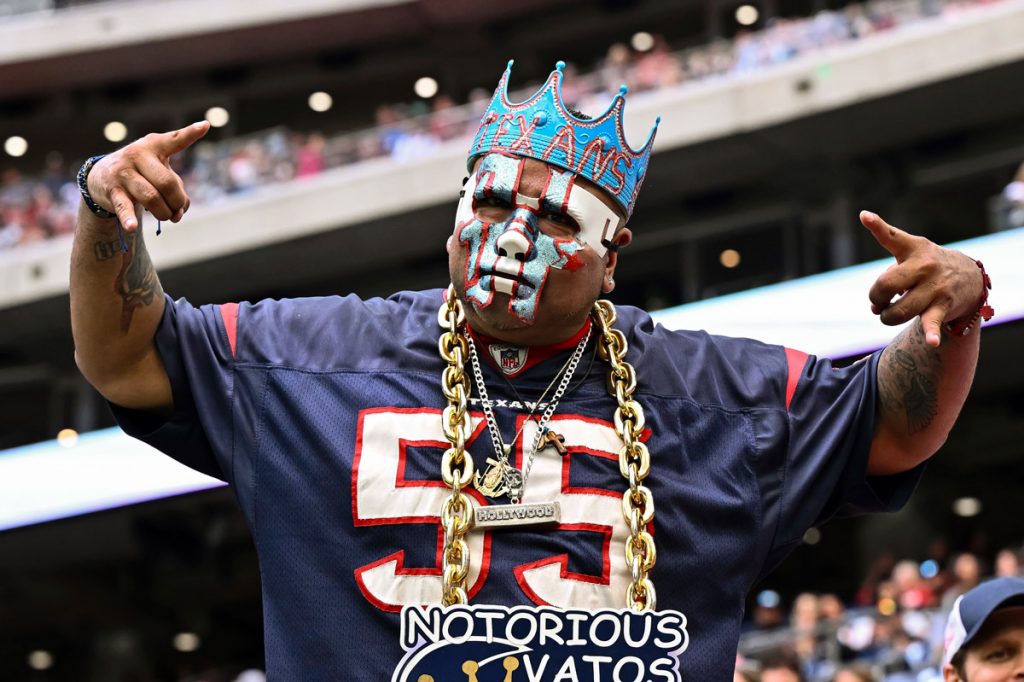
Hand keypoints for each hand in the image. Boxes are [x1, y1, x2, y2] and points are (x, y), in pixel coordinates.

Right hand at [86, 121, 210, 230]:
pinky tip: (132, 228)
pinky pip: (124, 206)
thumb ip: (177, 190)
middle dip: (177, 201)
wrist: (102, 175)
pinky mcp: (113, 191)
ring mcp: (123, 173)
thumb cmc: (142, 172)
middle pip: (167, 182)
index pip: (174, 140)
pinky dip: (128, 218)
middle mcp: (137, 155)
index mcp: (154, 146)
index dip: (189, 134)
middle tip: (178, 209)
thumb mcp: (160, 172)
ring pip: (151, 197)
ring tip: (166, 216)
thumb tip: (179, 213)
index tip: (205, 126)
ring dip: (164, 212)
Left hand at [861, 210, 982, 346]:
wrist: (970, 277)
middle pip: (885, 285)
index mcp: (913, 250)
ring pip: (899, 310)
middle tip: (879, 302)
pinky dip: (931, 333)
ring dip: (888, 317)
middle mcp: (924, 267)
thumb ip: (887, 275)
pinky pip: (932, 322)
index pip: (892, 237)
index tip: (865, 216)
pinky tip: (931, 342)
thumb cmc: (928, 266)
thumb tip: (875, 308)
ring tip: (890, 314)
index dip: (878, 227)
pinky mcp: (942, 306)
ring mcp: (934, 287)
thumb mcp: (911, 255)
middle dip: (876, 298)